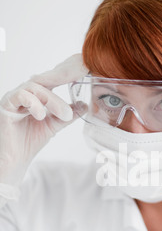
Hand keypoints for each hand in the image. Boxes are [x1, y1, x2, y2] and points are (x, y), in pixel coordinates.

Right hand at [0, 54, 87, 187]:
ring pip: (35, 87)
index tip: (84, 71)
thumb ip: (67, 114)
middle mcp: (25, 92)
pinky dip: (34, 104)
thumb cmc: (29, 141)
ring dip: (51, 100)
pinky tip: (41, 115)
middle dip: (62, 85)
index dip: (67, 74)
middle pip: (45, 81)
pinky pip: (20, 96)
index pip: (53, 79)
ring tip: (63, 116)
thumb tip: (83, 105)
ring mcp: (15, 97)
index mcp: (36, 94)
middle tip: (74, 99)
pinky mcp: (6, 105)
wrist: (14, 159)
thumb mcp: (54, 125)